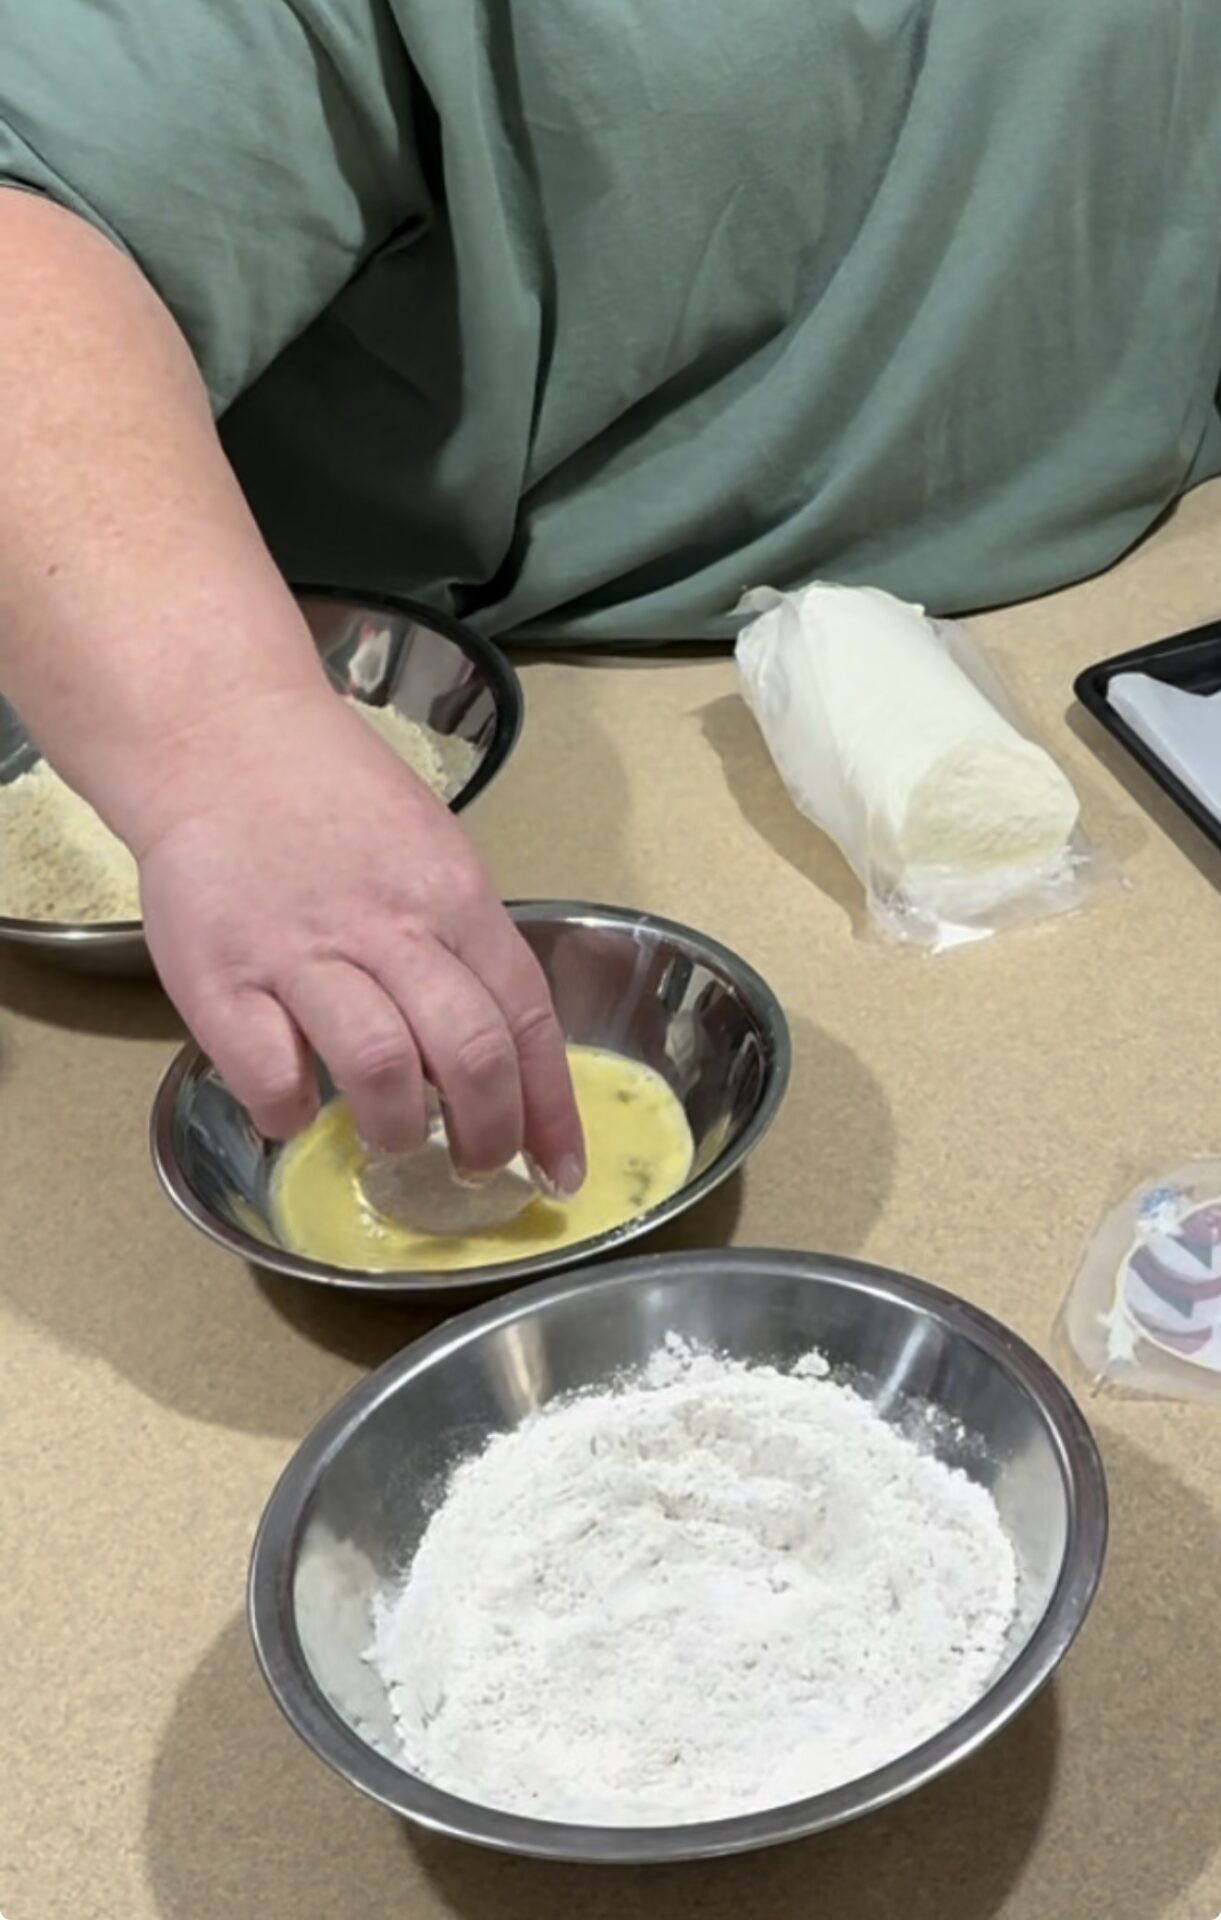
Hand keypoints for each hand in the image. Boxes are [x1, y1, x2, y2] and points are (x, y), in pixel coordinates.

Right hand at [135, 686, 584, 1187]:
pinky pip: (270, 1075)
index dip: (550, 1109)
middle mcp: (389, 928)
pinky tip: (292, 1107)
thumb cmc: (335, 802)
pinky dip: (289, 1111)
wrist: (221, 739)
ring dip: (398, 1127)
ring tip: (392, 1136)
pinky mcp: (220, 977)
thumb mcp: (432, 854)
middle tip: (478, 1166)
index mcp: (454, 898)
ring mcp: (302, 954)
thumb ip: (463, 943)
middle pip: (469, 1055)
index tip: (561, 1173)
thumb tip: (499, 1049)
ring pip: (381, 1070)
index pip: (525, 1018)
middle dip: (488, 1134)